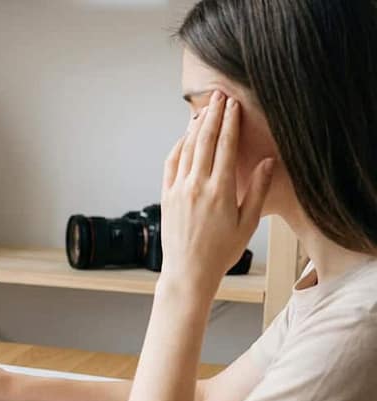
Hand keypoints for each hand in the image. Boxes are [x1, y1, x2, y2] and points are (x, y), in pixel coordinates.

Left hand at [161, 90, 275, 293]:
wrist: (188, 271)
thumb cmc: (221, 251)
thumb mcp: (247, 223)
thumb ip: (257, 190)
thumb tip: (267, 162)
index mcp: (221, 190)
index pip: (226, 146)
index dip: (230, 122)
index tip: (234, 105)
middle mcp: (197, 186)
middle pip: (205, 141)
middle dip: (213, 115)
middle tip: (219, 97)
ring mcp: (178, 190)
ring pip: (186, 149)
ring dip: (195, 127)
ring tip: (204, 110)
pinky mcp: (165, 196)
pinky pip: (171, 164)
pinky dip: (178, 147)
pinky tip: (185, 138)